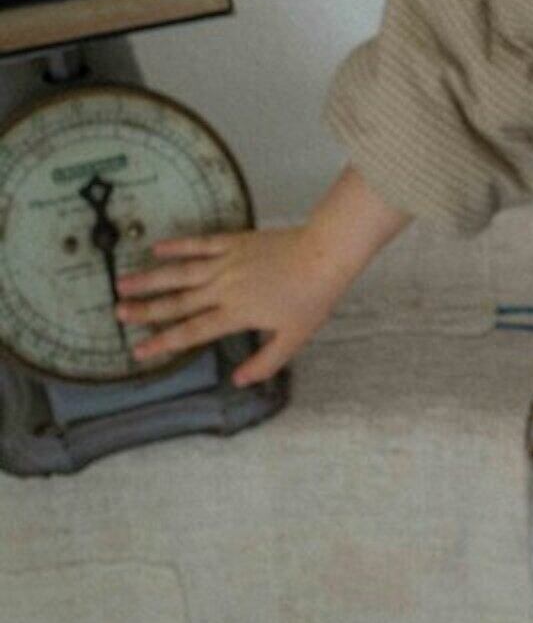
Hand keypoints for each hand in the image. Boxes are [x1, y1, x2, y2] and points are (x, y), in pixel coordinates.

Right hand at [113, 223, 354, 386]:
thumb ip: (264, 363)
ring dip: (150, 278)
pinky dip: (178, 245)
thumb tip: (237, 381)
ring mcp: (227, 262)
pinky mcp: (235, 242)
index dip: (163, 342)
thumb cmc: (312, 298)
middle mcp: (224, 288)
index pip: (191, 332)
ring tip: (123, 282)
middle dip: (145, 309)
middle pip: (177, 302)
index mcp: (235, 314)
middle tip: (118, 313)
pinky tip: (157, 247)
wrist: (325, 255)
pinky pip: (200, 243)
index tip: (138, 350)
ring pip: (180, 272)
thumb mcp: (292, 339)